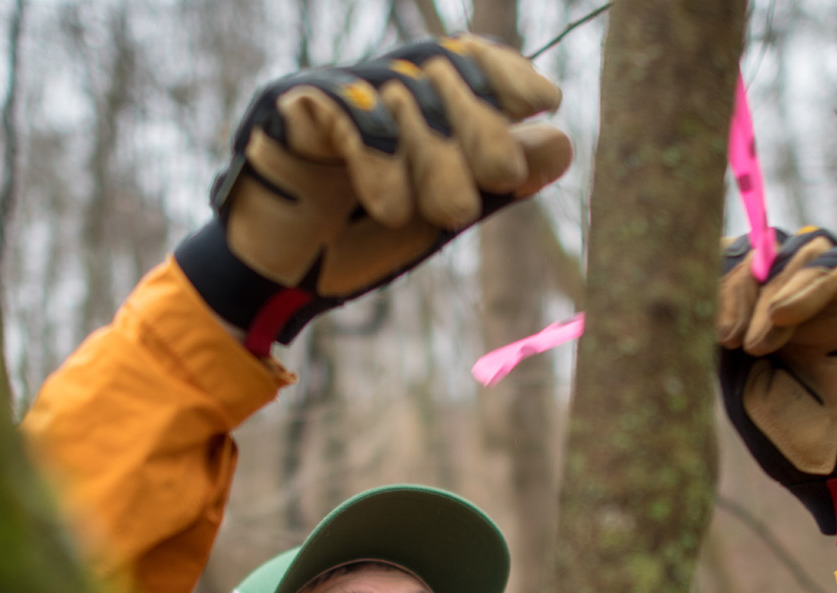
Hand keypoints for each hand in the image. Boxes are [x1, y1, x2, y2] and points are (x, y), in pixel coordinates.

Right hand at [174, 37, 572, 354]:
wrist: (275, 288)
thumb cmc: (354, 248)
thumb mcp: (440, 218)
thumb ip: (494, 183)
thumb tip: (561, 141)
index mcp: (405, 101)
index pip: (460, 60)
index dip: (503, 72)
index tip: (544, 100)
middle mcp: (366, 83)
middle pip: (435, 70)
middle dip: (478, 122)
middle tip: (502, 176)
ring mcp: (324, 91)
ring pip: (396, 91)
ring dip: (433, 152)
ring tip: (452, 214)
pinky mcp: (282, 110)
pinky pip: (342, 108)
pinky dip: (375, 155)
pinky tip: (391, 206)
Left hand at [716, 228, 836, 544]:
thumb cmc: (787, 429)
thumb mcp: (736, 375)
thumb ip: (724, 323)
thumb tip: (695, 273)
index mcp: (762, 304)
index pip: (735, 254)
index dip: (714, 271)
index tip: (701, 320)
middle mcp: (801, 287)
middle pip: (764, 246)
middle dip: (738, 287)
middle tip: (728, 339)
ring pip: (801, 247)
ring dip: (772, 292)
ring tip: (759, 346)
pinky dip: (810, 285)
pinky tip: (784, 317)